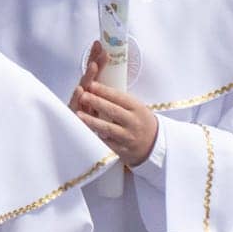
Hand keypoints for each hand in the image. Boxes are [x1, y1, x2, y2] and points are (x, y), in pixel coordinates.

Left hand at [69, 39, 158, 166]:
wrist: (153, 144)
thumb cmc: (140, 120)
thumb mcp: (136, 106)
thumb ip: (120, 99)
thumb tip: (99, 82)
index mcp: (137, 108)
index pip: (120, 97)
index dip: (105, 91)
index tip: (92, 84)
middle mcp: (133, 122)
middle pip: (113, 111)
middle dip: (97, 102)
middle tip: (83, 95)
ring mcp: (127, 137)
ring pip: (108, 128)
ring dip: (92, 121)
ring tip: (79, 114)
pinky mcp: (121, 149)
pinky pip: (106, 142)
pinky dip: (95, 136)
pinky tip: (84, 131)